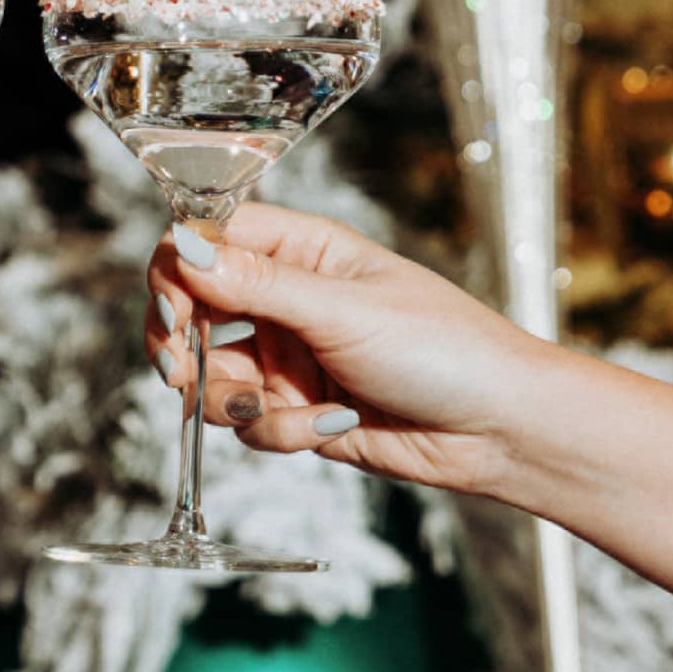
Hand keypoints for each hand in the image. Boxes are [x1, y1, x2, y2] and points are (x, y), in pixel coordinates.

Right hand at [144, 204, 548, 494]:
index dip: (178, 271)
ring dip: (229, 399)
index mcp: (301, 251)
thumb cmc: (445, 349)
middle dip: (179, 345)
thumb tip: (183, 247)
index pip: (210, 240)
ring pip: (210, 375)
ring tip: (272, 409)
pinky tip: (331, 425)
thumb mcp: (344, 310)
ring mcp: (287, 357)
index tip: (172, 312)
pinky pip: (248, 423)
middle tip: (177, 372)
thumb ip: (256, 284)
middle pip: (192, 309)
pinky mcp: (295, 410)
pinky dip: (278, 431)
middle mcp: (285, 300)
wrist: (500, 430)